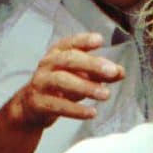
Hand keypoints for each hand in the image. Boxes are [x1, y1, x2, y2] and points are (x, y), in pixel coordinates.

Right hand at [6, 32, 124, 130]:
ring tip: (106, 94)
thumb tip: (120, 72)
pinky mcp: (39, 102)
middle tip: (113, 71)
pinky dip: (76, 110)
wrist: (32, 107)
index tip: (100, 40)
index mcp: (58, 53)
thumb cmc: (60, 87)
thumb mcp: (81, 76)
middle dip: (92, 64)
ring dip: (86, 87)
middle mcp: (47, 64)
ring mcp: (41, 83)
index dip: (84, 40)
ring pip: (62, 81)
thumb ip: (101, 73)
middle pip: (69, 60)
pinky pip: (58, 105)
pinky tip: (92, 112)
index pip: (71, 43)